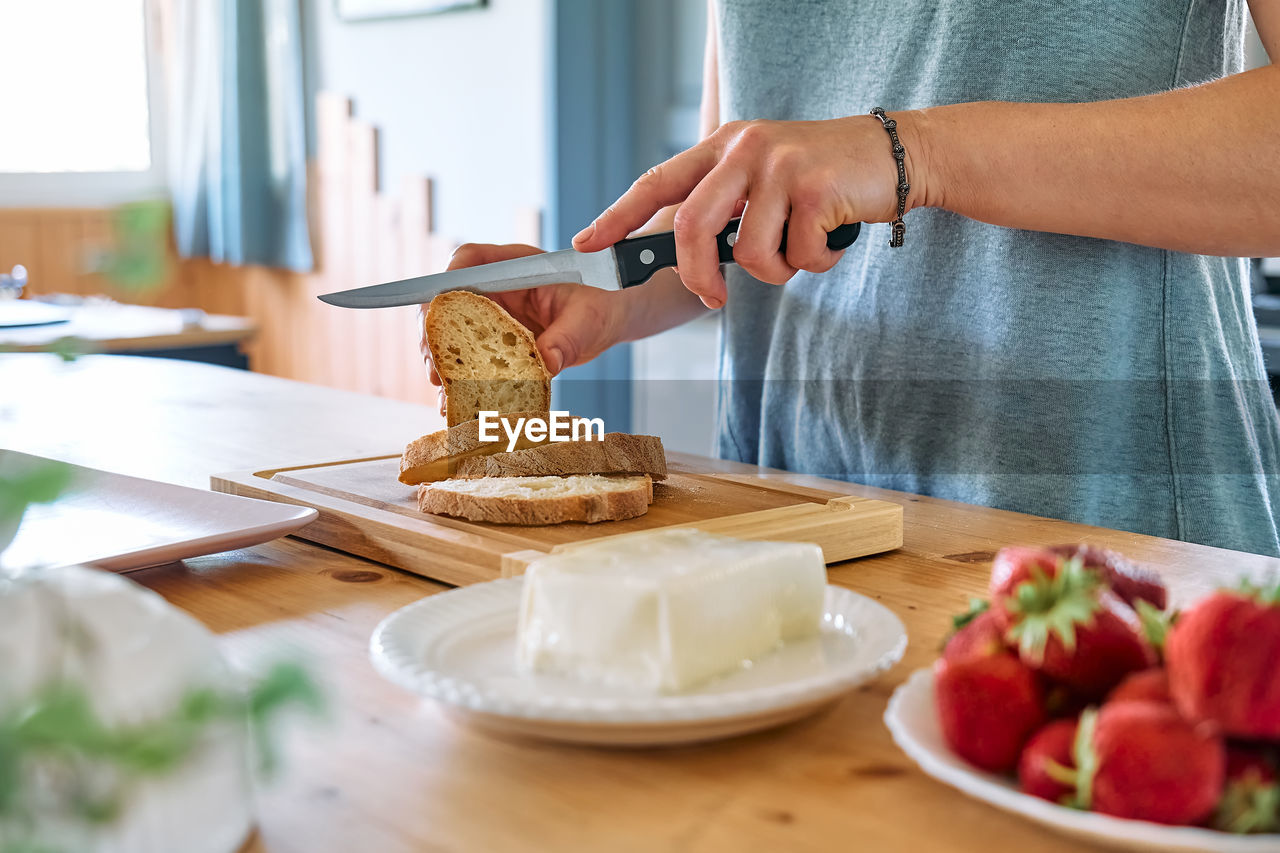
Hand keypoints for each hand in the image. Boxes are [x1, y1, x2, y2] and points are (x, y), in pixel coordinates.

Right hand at [420, 243, 630, 414]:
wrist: (608, 321)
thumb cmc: (599, 306)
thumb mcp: (587, 320)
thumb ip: (567, 338)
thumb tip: (548, 362)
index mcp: (515, 265)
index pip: (471, 259)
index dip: (449, 278)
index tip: (439, 304)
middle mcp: (496, 288)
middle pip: (449, 299)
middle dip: (435, 330)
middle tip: (434, 363)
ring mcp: (492, 315)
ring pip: (452, 331)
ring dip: (442, 359)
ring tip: (441, 386)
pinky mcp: (495, 343)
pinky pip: (470, 358)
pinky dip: (461, 380)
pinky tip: (455, 401)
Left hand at [570, 114, 928, 307]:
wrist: (894, 156)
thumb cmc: (824, 177)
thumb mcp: (765, 176)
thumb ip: (726, 205)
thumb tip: (687, 257)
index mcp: (724, 145)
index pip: (657, 181)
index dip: (619, 216)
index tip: (589, 242)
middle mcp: (745, 149)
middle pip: (692, 224)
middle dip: (697, 274)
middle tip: (713, 297)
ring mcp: (780, 166)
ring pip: (750, 253)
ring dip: (778, 269)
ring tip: (803, 247)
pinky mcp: (815, 188)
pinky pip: (796, 256)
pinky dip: (815, 263)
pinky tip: (831, 236)